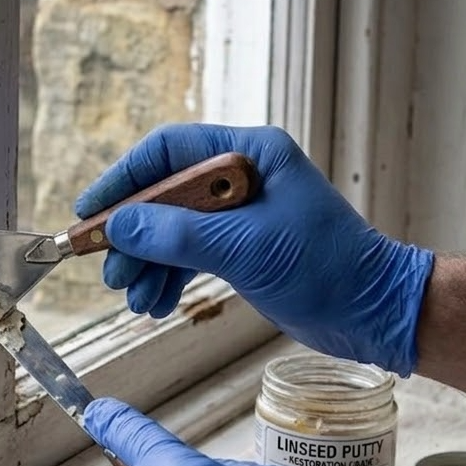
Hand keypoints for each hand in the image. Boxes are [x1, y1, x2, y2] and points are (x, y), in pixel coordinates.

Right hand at [75, 124, 433, 374]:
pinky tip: (155, 304)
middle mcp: (241, 177)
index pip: (168, 151)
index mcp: (249, 154)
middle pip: (164, 194)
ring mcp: (241, 214)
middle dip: (133, 236)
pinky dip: (169, 277)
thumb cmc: (326, 269)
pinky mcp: (242, 248)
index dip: (123, 180)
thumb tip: (117, 228)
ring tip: (133, 297)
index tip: (90, 212)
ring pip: (173, 229)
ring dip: (148, 263)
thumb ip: (176, 235)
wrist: (374, 313)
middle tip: (110, 270)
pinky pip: (190, 254)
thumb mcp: (243, 248)